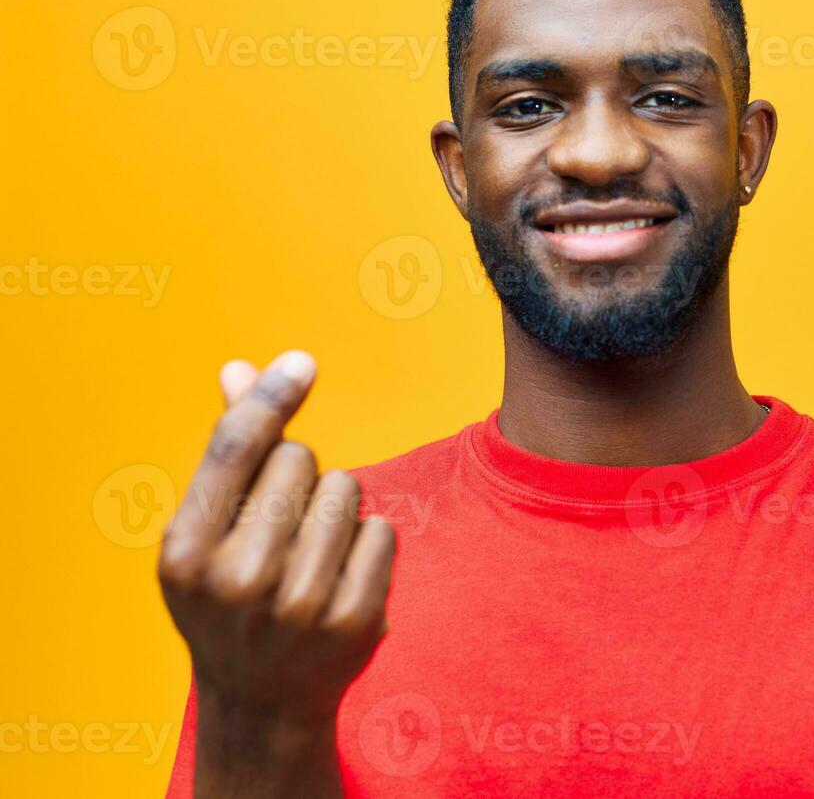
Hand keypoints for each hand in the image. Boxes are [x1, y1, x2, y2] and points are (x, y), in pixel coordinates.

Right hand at [157, 352, 395, 794]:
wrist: (261, 698)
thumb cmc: (228, 594)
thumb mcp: (206, 531)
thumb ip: (228, 450)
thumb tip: (239, 368)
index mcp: (185, 552)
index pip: (237, 448)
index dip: (272, 396)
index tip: (303, 362)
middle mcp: (237, 579)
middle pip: (299, 459)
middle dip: (297, 476)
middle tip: (280, 526)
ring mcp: (300, 605)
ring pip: (347, 488)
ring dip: (336, 506)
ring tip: (308, 552)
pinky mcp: (354, 621)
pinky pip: (382, 529)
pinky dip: (368, 542)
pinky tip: (340, 577)